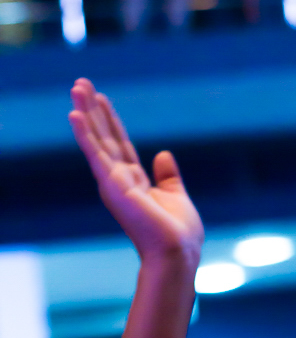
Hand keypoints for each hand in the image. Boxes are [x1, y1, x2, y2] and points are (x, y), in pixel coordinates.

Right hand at [69, 78, 203, 270]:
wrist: (177, 254)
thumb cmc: (179, 234)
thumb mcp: (176, 196)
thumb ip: (168, 176)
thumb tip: (164, 154)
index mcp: (135, 182)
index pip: (120, 145)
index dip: (111, 121)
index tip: (102, 99)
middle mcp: (120, 181)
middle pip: (104, 138)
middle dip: (93, 111)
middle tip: (81, 83)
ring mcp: (114, 183)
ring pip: (97, 141)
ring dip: (85, 113)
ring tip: (77, 87)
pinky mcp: (113, 186)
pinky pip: (96, 155)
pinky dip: (85, 134)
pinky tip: (74, 114)